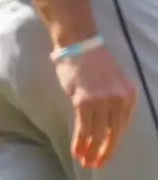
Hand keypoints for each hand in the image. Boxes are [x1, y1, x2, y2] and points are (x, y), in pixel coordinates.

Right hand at [53, 44, 137, 168]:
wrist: (79, 43)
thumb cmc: (91, 61)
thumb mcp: (112, 82)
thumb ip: (113, 101)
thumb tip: (105, 122)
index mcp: (129, 96)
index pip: (122, 127)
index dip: (113, 143)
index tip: (105, 154)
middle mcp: (120, 100)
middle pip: (113, 133)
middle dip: (104, 152)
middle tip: (96, 164)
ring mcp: (103, 101)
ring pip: (99, 134)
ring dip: (92, 151)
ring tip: (85, 162)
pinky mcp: (84, 101)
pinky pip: (84, 128)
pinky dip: (80, 142)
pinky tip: (77, 150)